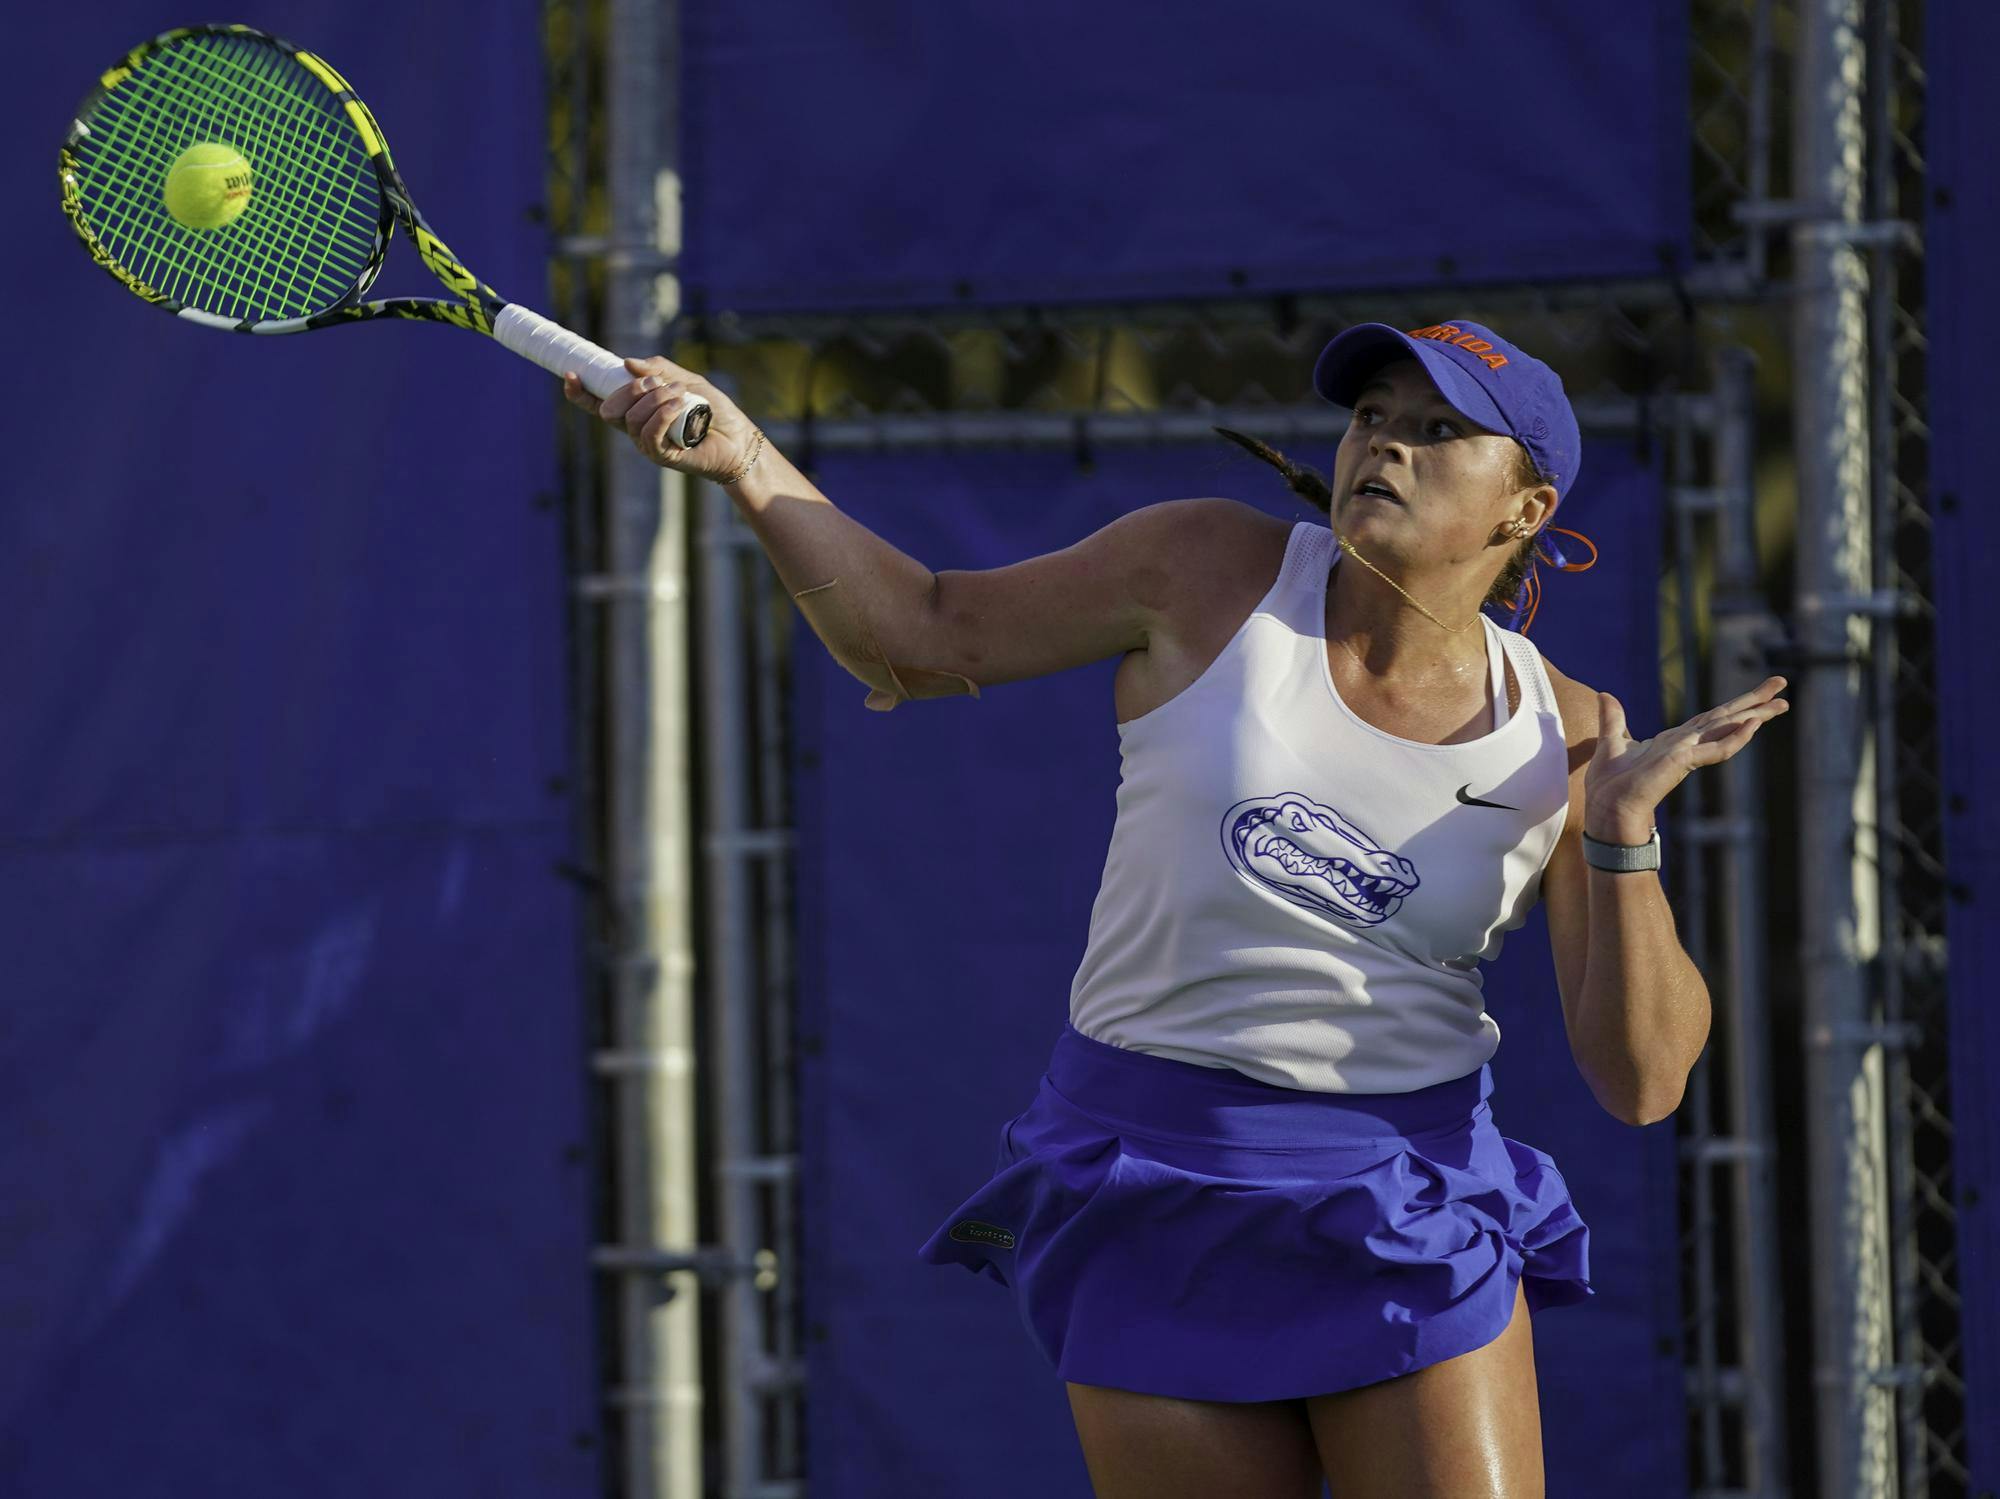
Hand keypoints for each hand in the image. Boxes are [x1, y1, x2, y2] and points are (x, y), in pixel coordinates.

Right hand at [562, 354, 762, 483]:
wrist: (739, 438)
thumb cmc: (714, 410)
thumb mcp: (688, 380)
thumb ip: (659, 370)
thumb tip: (626, 363)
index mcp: (636, 409)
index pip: (599, 402)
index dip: (580, 391)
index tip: (571, 373)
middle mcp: (636, 428)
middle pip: (610, 410)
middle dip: (629, 391)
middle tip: (658, 383)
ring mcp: (647, 444)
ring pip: (631, 420)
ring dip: (654, 400)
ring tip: (681, 393)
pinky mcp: (662, 456)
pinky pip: (649, 434)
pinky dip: (662, 414)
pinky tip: (679, 405)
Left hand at [1584, 675, 1789, 840]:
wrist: (1607, 809)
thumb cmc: (1610, 785)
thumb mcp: (1611, 742)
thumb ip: (1613, 718)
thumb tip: (1604, 695)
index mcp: (1675, 740)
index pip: (1710, 717)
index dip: (1733, 704)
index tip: (1758, 693)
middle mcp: (1687, 744)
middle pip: (1726, 717)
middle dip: (1755, 701)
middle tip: (1782, 682)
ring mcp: (1688, 753)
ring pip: (1728, 728)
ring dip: (1755, 715)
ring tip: (1782, 702)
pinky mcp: (1684, 763)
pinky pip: (1717, 749)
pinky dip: (1735, 737)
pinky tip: (1753, 724)